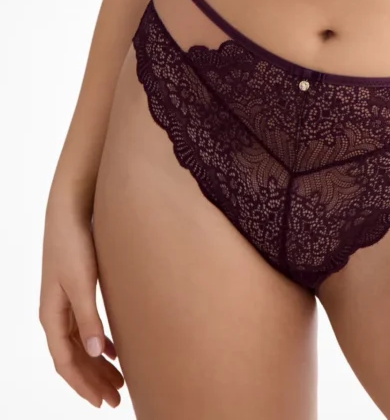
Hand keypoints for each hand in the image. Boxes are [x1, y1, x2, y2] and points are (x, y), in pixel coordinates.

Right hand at [40, 194, 123, 408]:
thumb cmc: (74, 243)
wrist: (71, 208)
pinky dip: (99, 343)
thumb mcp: (82, 282)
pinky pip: (85, 328)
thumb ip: (89, 317)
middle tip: (116, 399)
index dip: (83, 385)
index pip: (65, 363)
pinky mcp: (76, 290)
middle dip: (93, 381)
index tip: (103, 402)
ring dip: (97, 364)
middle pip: (73, 358)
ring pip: (80, 345)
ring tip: (119, 382)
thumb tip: (97, 354)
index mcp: (52, 316)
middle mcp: (55, 313)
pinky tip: (115, 350)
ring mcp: (65, 302)